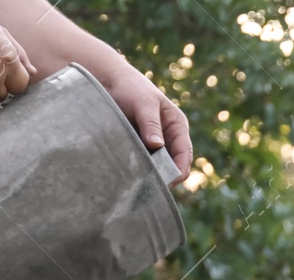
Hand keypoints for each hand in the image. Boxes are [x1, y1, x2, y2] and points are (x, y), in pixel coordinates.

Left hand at [92, 60, 190, 183]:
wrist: (109, 80)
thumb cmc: (131, 87)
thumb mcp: (143, 103)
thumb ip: (151, 124)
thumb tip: (157, 145)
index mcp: (177, 127)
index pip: (184, 155)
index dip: (179, 170)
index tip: (167, 182)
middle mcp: (168, 138)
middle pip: (172, 164)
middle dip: (164, 175)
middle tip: (148, 184)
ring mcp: (153, 144)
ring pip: (157, 166)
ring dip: (149, 173)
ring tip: (136, 180)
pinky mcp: (138, 146)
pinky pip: (141, 162)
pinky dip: (137, 168)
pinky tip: (127, 173)